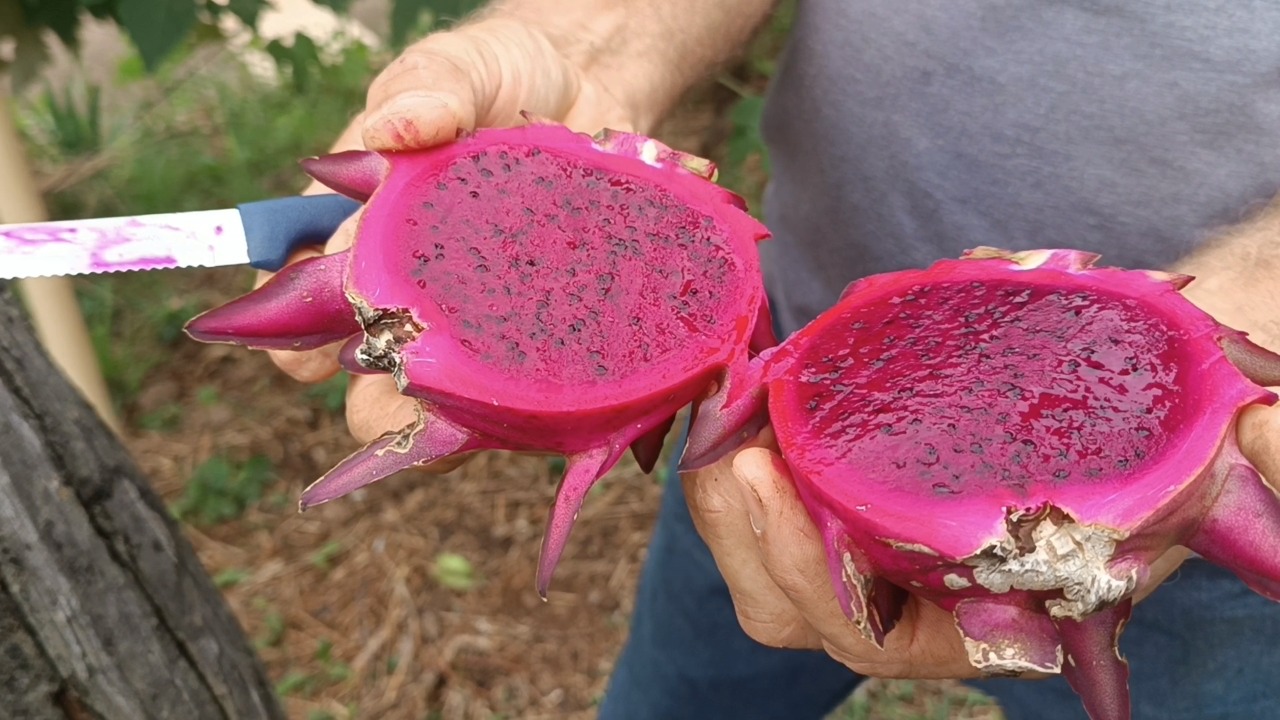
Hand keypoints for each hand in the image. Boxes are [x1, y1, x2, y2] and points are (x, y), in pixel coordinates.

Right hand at [258, 17, 635, 449]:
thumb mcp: (456, 67)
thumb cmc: (502, 76)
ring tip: (450, 438)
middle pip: (373, 358)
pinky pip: (527, 376)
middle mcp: (415, 279)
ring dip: (443, 420)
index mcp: (367, 224)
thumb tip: (396, 129)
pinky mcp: (546, 321)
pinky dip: (523, 401)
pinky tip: (532, 413)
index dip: (294, 332)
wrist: (594, 82)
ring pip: (447, 387)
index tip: (300, 358)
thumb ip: (425, 87)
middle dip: (373, 398)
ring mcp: (481, 308)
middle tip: (388, 413)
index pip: (309, 288)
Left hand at [682, 407, 1279, 679]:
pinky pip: (760, 498)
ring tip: (722, 409)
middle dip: (746, 539)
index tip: (776, 480)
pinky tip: (734, 389)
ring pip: (760, 558)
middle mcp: (919, 591)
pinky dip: (733, 452)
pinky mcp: (841, 483)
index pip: (878, 637)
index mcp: (989, 611)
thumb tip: (1270, 446)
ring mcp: (871, 539)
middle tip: (734, 445)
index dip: (818, 578)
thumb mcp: (1199, 445)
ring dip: (721, 496)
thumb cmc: (1162, 410)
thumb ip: (1236, 463)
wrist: (1135, 371)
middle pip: (793, 611)